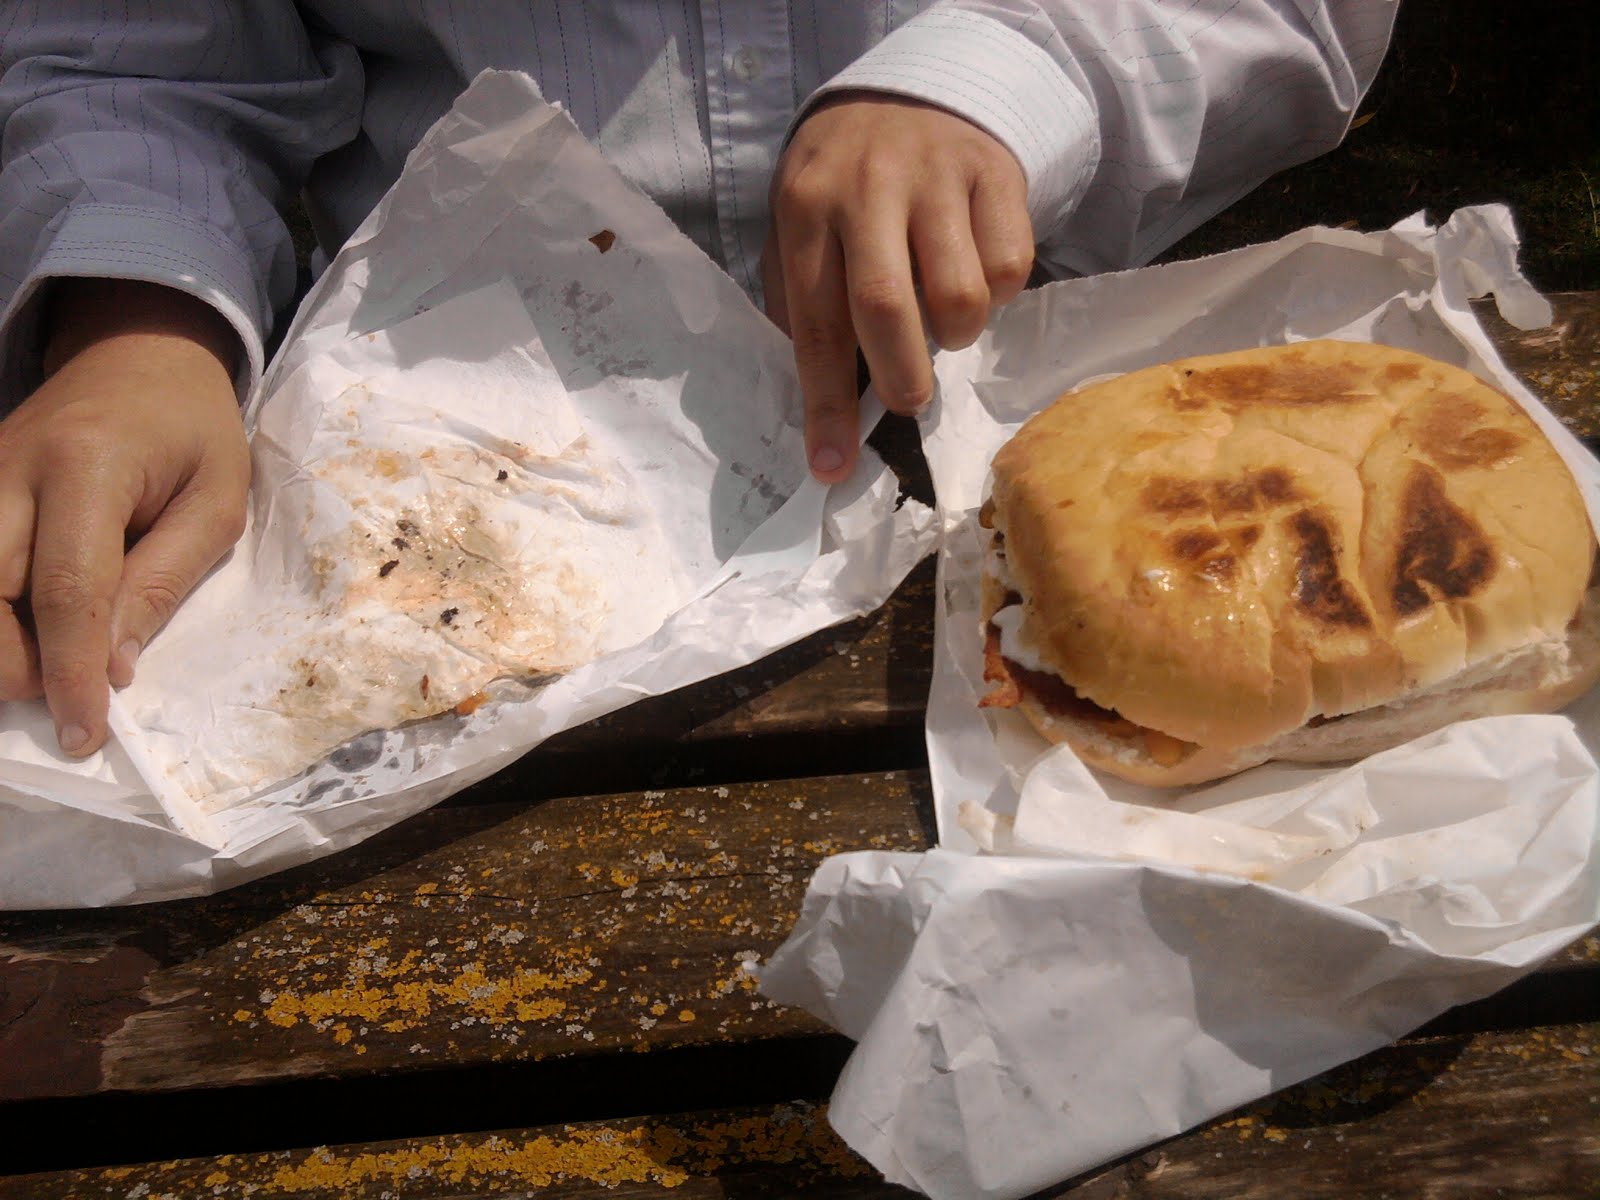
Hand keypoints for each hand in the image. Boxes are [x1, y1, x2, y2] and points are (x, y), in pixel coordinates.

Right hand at [0, 280, 249, 755]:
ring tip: (49, 665)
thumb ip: (163, 581)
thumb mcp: (216, 501)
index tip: (82, 735)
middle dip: (14, 666)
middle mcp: (10, 468)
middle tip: (67, 696)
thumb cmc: (194, 429)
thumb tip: (110, 668)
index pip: (66, 590)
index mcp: (88, 466)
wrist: (141, 353)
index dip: (68, 674)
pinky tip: (26, 631)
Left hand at [763, 92, 1033, 481]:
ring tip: (941, 322)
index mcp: (806, 209)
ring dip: (955, 335)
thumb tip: (820, 402)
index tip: (832, 467)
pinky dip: (997, 292)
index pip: (815, 325)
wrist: (914, 88)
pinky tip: (973, 271)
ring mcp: (938, 175)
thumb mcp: (797, 225)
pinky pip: (1010, 266)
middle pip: (887, 308)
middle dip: (901, 378)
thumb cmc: (844, 183)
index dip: (825, 405)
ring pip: (961, 294)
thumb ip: (800, 303)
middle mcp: (870, 187)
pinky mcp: (996, 172)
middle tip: (907, 398)